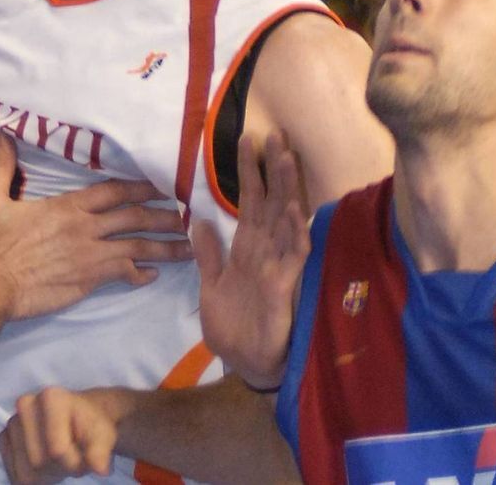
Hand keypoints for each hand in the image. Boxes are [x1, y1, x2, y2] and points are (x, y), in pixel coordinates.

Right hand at [0, 129, 192, 319]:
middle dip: (165, 216)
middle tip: (192, 216)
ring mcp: (90, 256)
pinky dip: (140, 274)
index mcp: (68, 206)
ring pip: (138, 247)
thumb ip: (2, 166)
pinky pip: (123, 274)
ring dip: (166, 247)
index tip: (165, 185)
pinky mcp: (88, 281)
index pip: (114, 191)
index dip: (141, 187)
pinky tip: (151, 275)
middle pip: (135, 217)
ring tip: (190, 250)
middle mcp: (86, 228)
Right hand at [0, 387, 123, 482]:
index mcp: (51, 397)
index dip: (74, 462)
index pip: (57, 450)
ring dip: (47, 475)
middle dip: (61, 468)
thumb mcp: (103, 436)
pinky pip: (14, 474)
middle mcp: (25, 404)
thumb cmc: (91, 426)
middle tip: (74, 457)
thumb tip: (100, 468)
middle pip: (39, 462)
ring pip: (26, 472)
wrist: (78, 419)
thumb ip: (101, 451)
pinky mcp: (3, 438)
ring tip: (61, 459)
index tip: (86, 455)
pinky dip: (32, 476)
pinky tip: (46, 462)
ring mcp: (12, 422)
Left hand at [194, 132, 309, 389]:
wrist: (244, 362)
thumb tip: (199, 221)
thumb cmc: (233, 326)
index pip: (249, 201)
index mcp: (247, 248)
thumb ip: (208, 255)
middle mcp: (266, 250)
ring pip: (285, 219)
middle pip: (270, 201)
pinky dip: (295, 233)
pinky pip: (292, 255)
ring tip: (287, 158)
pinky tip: (296, 211)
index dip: (249, 171)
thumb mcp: (211, 286)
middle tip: (273, 133)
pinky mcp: (284, 285)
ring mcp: (278, 265)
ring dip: (287, 190)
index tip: (248, 139)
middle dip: (272, 168)